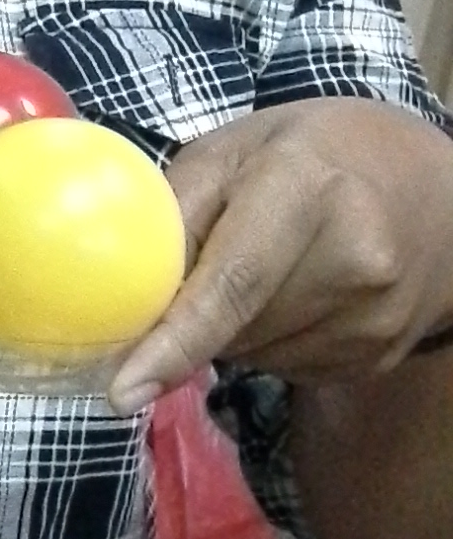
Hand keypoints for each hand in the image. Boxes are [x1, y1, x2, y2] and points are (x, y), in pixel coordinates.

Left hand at [108, 98, 452, 409]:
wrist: (437, 190)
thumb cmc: (316, 153)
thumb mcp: (237, 147)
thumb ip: (176, 208)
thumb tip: (117, 286)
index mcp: (307, 188)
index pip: (232, 283)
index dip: (173, 341)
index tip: (122, 391)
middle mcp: (355, 259)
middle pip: (234, 328)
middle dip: (195, 313)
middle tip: (211, 257)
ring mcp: (376, 317)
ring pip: (255, 357)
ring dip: (234, 329)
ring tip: (269, 265)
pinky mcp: (381, 356)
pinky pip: (287, 369)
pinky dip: (270, 342)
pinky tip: (297, 293)